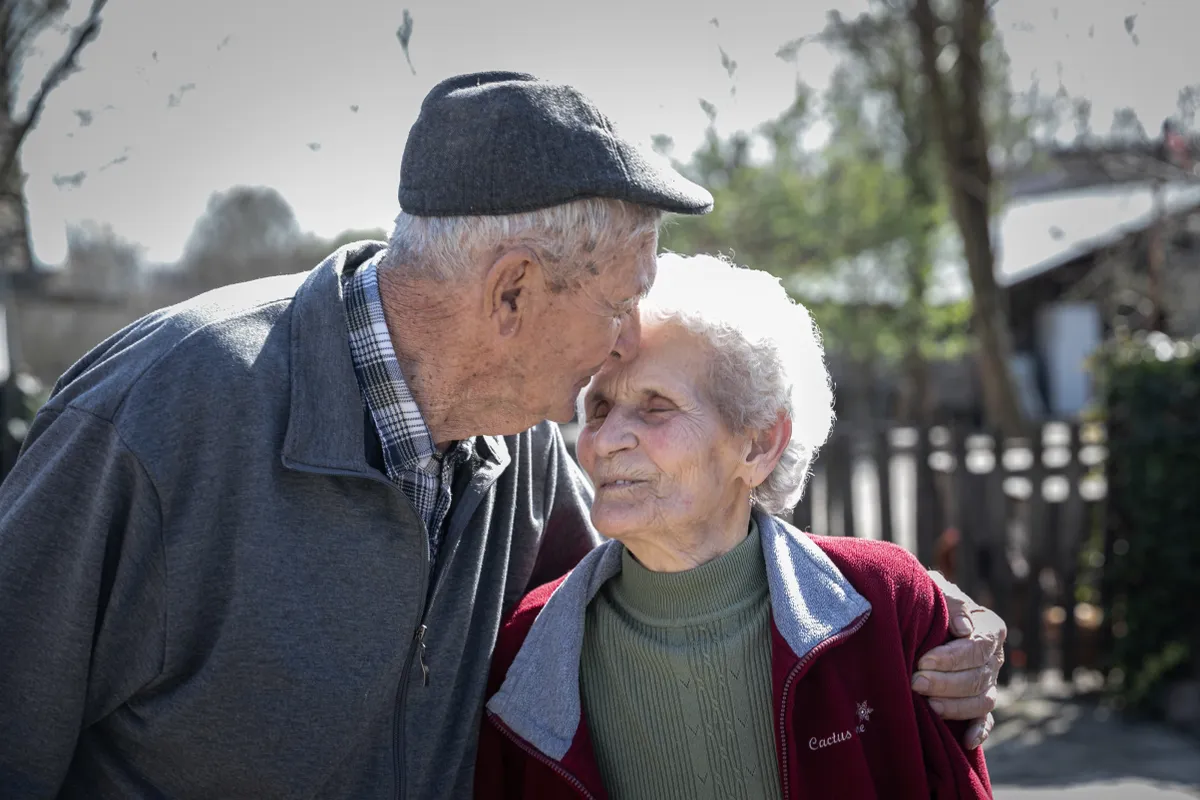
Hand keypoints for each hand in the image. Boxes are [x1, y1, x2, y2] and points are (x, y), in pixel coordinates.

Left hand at [911, 571, 1005, 749]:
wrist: (923, 612)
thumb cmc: (928, 598)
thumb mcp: (936, 589)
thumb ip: (951, 601)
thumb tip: (964, 628)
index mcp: (989, 627)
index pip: (977, 647)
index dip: (951, 657)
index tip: (923, 660)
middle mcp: (995, 657)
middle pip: (978, 677)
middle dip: (946, 683)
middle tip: (916, 683)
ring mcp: (990, 681)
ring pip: (982, 701)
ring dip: (956, 706)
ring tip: (927, 705)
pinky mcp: (979, 702)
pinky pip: (986, 720)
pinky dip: (980, 731)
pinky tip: (967, 741)